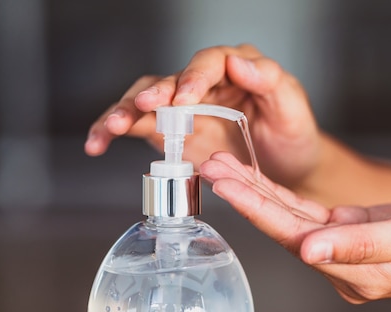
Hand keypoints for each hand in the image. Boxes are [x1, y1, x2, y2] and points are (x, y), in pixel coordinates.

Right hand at [85, 44, 322, 186]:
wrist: (287, 169)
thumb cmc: (292, 134)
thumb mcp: (293, 108)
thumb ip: (271, 82)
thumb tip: (239, 62)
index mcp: (236, 69)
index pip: (210, 63)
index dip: (194, 77)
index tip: (185, 97)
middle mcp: (205, 84)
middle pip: (171, 79)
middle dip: (155, 93)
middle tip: (143, 106)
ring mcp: (185, 108)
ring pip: (147, 100)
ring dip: (126, 111)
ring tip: (110, 127)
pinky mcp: (171, 132)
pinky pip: (139, 126)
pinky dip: (115, 131)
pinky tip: (98, 142)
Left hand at [200, 152, 390, 302]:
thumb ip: (361, 245)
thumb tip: (308, 252)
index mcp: (358, 273)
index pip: (294, 239)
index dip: (256, 209)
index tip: (225, 183)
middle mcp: (346, 266)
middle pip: (285, 229)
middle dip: (247, 196)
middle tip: (211, 165)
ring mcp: (348, 250)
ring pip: (293, 219)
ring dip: (260, 193)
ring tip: (226, 166)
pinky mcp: (354, 232)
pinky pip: (312, 214)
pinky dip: (286, 196)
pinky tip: (261, 180)